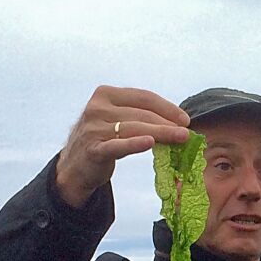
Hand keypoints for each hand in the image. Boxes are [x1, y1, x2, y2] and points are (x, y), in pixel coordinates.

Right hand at [54, 85, 190, 208]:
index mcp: (105, 94)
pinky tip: (150, 142)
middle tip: (186, 133)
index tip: (185, 119)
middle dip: (167, 123)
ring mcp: (93, 128)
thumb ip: (140, 116)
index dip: (167, 107)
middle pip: (142, 113)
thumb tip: (177, 123)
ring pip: (134, 128)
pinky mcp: (93, 149)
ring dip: (161, 133)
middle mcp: (97, 107)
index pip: (143, 97)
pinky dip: (134, 144)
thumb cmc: (103, 140)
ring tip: (179, 139)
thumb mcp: (117, 120)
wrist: (74, 167)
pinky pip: (118, 146)